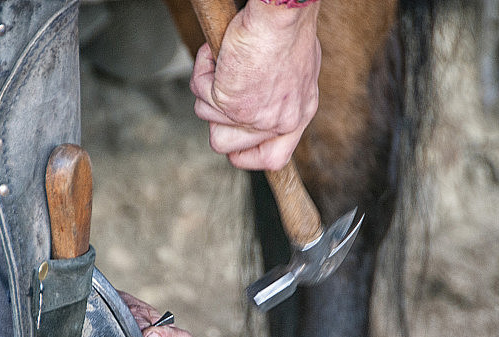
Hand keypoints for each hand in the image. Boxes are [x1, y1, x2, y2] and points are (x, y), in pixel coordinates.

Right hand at [189, 0, 320, 170]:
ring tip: (227, 60)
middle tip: (223, 87)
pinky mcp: (229, 102)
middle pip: (225, 145)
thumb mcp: (295, 72)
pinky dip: (203, 69)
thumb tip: (253, 104)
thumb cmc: (289, 30)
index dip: (247, 156)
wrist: (281, 16)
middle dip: (215, 117)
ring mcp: (252, 117)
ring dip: (208, 86)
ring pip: (206, 116)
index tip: (235, 143)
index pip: (273, 159)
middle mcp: (277, 122)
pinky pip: (199, 91)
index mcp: (298, 115)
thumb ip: (277, 96)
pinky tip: (218, 52)